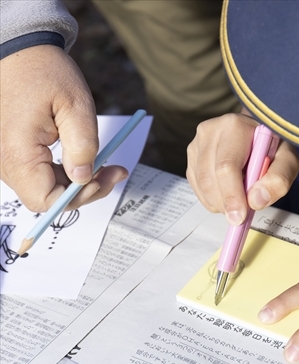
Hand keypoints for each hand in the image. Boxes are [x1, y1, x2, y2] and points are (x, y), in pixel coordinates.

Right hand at [0, 45, 127, 211]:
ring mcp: (11, 160)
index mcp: (18, 154)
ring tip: (108, 164)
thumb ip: (82, 145)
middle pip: (48, 198)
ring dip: (79, 182)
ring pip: (48, 188)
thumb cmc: (45, 73)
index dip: (78, 196)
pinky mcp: (19, 155)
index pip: (46, 200)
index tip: (103, 178)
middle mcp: (8, 163)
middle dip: (85, 190)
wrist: (23, 54)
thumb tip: (85, 177)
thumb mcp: (75, 105)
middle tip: (115, 171)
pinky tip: (90, 160)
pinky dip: (69, 172)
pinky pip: (44, 175)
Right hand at [187, 112, 298, 224]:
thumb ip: (279, 179)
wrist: (256, 135)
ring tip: (239, 197)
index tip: (239, 216)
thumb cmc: (271, 146)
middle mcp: (211, 131)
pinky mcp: (192, 157)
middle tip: (242, 214)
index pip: (226, 166)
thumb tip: (256, 200)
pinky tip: (228, 192)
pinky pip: (197, 187)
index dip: (232, 195)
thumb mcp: (287, 160)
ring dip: (219, 202)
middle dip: (226, 203)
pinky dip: (212, 199)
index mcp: (235, 126)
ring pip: (201, 186)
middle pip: (210, 179)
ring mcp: (197, 144)